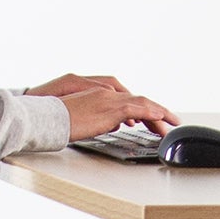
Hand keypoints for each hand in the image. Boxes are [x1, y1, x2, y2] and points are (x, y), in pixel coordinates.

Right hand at [33, 72, 178, 141]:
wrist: (47, 116)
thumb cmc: (59, 120)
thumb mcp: (86, 120)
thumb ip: (104, 119)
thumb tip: (118, 124)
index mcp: (100, 95)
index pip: (128, 101)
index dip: (144, 110)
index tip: (154, 119)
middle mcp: (107, 93)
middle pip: (138, 101)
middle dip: (156, 112)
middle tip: (170, 122)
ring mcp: (109, 99)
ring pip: (142, 103)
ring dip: (159, 114)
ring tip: (172, 124)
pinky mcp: (109, 107)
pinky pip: (137, 108)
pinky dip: (151, 112)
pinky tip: (161, 118)